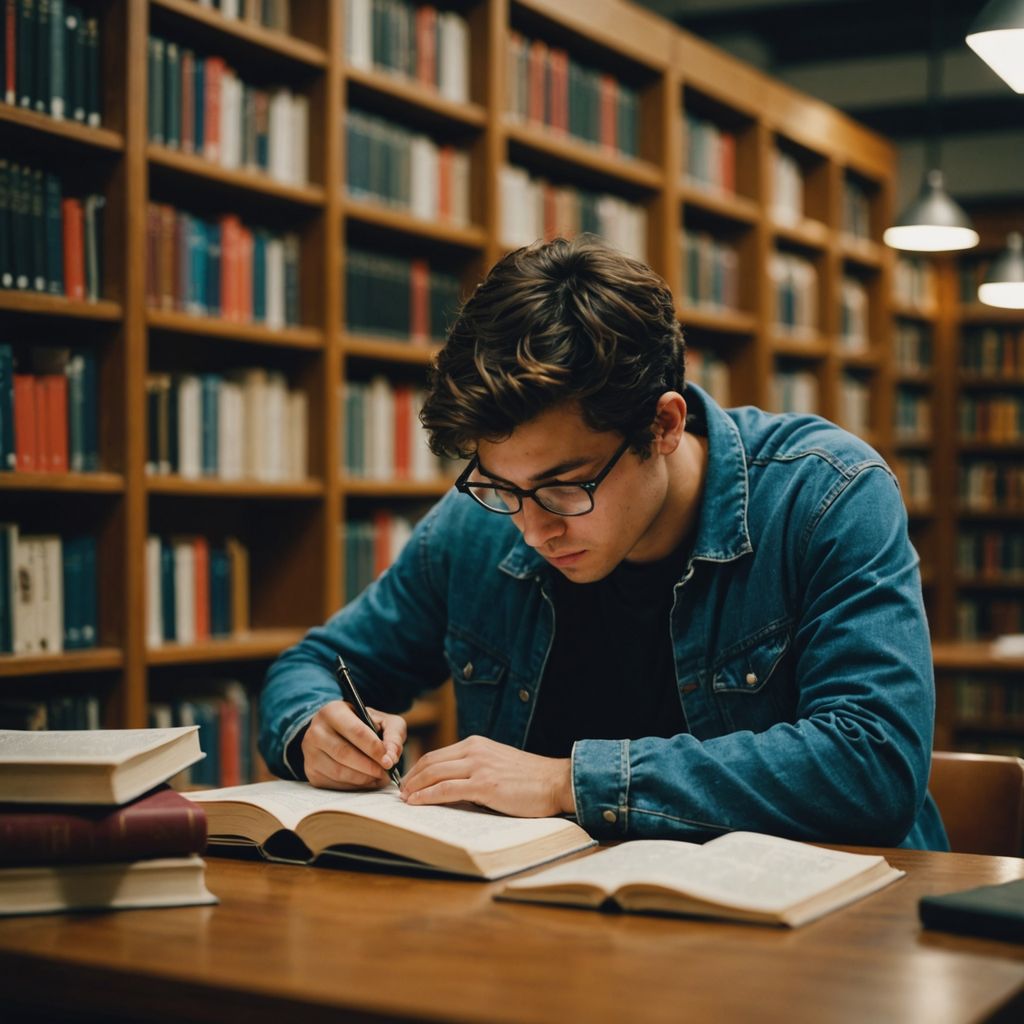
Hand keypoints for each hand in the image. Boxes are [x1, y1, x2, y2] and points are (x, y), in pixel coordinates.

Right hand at [302, 700, 406, 789]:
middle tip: (386, 773)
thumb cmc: (364, 726)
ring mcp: (310, 752)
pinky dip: (353, 786)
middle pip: (344, 753)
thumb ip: (393, 735)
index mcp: (333, 711)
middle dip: (369, 766)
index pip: (356, 731)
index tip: (389, 761)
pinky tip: (366, 781)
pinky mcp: (311, 771)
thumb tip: (391, 758)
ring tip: (379, 778)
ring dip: (362, 779)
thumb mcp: (383, 721)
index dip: (374, 749)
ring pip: (338, 771)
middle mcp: (316, 730)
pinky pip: (333, 783)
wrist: (337, 732)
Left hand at [399, 736, 574, 817]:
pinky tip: (417, 803)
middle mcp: (475, 750)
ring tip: (404, 799)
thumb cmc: (531, 778)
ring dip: (415, 787)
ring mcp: (479, 767)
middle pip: (431, 762)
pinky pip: (446, 789)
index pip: (438, 754)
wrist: (556, 781)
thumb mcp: (498, 763)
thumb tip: (455, 785)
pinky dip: (427, 796)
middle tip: (400, 792)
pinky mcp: (484, 785)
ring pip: (435, 774)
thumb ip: (477, 768)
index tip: (409, 781)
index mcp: (477, 744)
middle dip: (411, 778)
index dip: (419, 768)